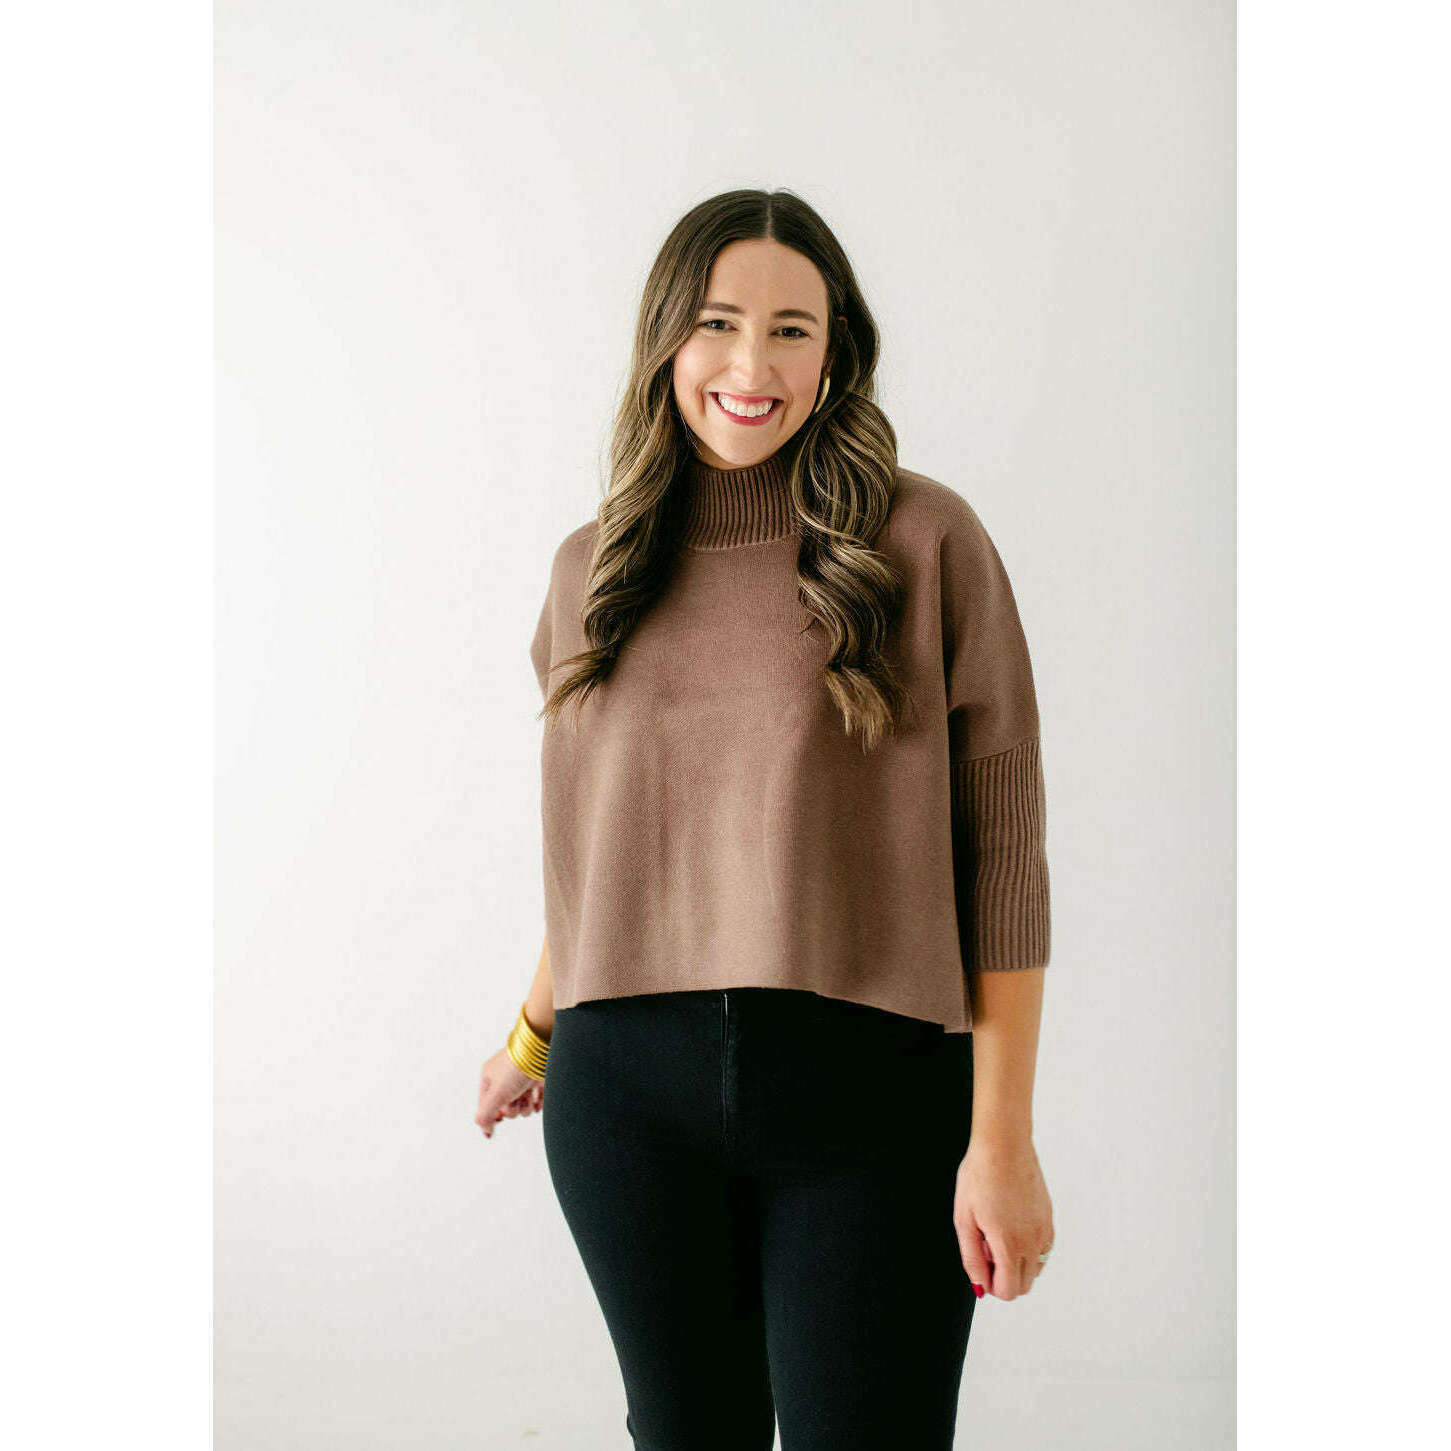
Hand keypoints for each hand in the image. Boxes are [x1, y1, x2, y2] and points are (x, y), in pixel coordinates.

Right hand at [475, 1047, 543, 1139]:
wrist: (541, 1049)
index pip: (486, 1102)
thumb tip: (484, 1129)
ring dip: (525, 1107)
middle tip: (515, 1104)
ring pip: (522, 1103)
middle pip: (505, 1104)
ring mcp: (523, 1077)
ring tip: (527, 1101)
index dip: (492, 1113)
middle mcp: (506, 1076)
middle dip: (511, 1109)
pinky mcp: (539, 1078)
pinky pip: (537, 1098)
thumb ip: (486, 1113)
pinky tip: (537, 1105)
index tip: (499, 1121)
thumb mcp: (496, 1094)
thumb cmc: (517, 1066)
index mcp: (490, 1076)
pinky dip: (537, 1103)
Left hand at [952, 1135, 1053, 1300]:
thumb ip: (972, 1258)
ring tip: (997, 1233)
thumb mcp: (964, 1220)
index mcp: (1010, 1245)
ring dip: (1017, 1263)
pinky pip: (1043, 1250)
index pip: (1009, 1291)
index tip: (980, 1263)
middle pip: (1024, 1285)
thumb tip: (980, 1285)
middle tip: (986, 1247)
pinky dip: (1028, 1248)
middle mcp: (1033, 1242)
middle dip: (1003, 1275)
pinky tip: (1011, 1224)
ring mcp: (1044, 1231)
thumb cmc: (980, 1176)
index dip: (990, 1284)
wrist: (1003, 1146)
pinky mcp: (1049, 1219)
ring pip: (1035, 1269)